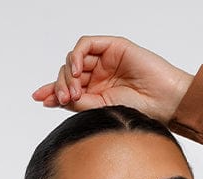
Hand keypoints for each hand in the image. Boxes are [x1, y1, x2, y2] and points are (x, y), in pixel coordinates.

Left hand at [30, 35, 193, 125]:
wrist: (164, 102)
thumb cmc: (140, 111)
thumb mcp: (100, 110)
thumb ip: (77, 102)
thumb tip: (52, 99)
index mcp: (96, 93)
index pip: (68, 88)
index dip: (52, 91)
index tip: (38, 99)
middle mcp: (99, 75)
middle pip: (67, 73)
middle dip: (60, 85)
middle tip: (62, 100)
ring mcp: (105, 60)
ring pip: (74, 59)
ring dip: (67, 74)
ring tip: (73, 91)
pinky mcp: (113, 46)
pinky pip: (86, 44)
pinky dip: (77, 55)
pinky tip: (77, 71)